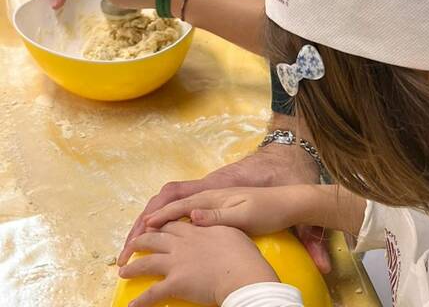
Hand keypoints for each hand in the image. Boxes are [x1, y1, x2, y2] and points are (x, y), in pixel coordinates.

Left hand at [119, 222, 277, 306]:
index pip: (171, 225)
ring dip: (133, 267)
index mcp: (195, 232)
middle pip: (153, 239)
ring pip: (147, 263)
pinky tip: (132, 305)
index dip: (160, 225)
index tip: (153, 227)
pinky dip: (141, 301)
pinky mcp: (175, 283)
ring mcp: (176, 263)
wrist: (242, 274)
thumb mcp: (230, 230)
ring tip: (124, 271)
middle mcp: (181, 245)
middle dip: (140, 242)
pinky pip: (153, 293)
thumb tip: (204, 221)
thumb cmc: (243, 255)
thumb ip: (213, 224)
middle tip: (132, 246)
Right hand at [144, 186, 305, 234]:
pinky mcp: (215, 200)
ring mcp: (210, 194)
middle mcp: (207, 191)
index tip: (137, 236)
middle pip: (166, 200)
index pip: (175, 204)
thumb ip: (220, 216)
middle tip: (129, 244)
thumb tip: (191, 216)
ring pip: (172, 202)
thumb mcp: (249, 214)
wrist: (292, 191)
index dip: (155, 220)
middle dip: (145, 220)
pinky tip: (163, 233)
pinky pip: (182, 207)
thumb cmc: (273, 205)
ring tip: (137, 240)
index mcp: (212, 193)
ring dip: (153, 218)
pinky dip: (167, 218)